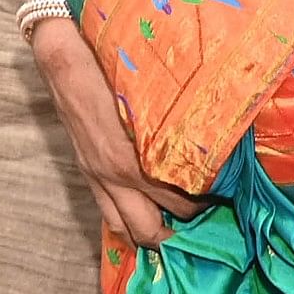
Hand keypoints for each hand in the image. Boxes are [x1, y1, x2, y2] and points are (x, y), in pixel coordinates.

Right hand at [33, 14, 208, 248]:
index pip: (179, 202)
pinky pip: (107, 211)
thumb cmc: (112, 68)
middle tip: (209, 225)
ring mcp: (95, 176)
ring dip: (149, 233)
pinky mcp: (85, 170)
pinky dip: (127, 220)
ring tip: (177, 230)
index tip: (230, 201)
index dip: (208, 206)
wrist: (62, 58)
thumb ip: (183, 118)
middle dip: (179, 235)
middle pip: (149, 229)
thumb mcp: (153, 93)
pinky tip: (146, 213)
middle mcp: (113, 177)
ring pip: (122, 227)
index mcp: (133, 160)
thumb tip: (224, 128)